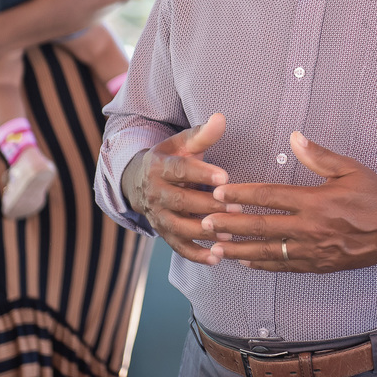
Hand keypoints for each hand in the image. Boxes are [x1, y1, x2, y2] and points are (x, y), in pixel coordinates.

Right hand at [122, 113, 236, 264]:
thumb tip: (221, 118)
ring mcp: (157, 216)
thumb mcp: (181, 144)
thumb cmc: (170, 158)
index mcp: (158, 166)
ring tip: (230, 235)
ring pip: (179, 227)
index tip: (225, 177)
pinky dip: (195, 255)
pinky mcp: (163, 233)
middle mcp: (154, 193)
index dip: (201, 174)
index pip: (180, 170)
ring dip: (204, 233)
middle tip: (237, 208)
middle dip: (209, 206)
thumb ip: (202, 134)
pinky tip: (216, 259)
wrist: (139, 181)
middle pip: (181, 202)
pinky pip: (178, 247)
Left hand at [204, 132, 376, 272]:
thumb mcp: (350, 169)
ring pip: (268, 252)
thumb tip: (294, 136)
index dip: (241, 194)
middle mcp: (310, 228)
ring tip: (214, 248)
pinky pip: (284, 266)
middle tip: (204, 222)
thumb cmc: (375, 195)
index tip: (219, 192)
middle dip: (230, 225)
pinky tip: (245, 263)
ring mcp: (313, 250)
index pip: (269, 197)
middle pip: (261, 227)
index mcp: (315, 201)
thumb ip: (319, 155)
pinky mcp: (318, 265)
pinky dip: (262, 265)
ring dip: (239, 250)